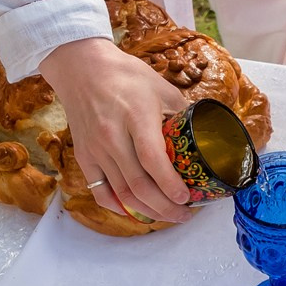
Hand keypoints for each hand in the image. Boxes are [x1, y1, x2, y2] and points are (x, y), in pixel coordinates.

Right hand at [38, 35, 190, 224]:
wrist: (82, 68)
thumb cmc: (126, 76)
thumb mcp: (161, 88)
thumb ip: (181, 115)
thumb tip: (203, 136)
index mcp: (136, 116)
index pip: (152, 160)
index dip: (171, 185)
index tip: (188, 198)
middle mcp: (112, 136)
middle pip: (138, 185)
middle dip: (165, 207)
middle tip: (184, 214)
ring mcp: (95, 149)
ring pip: (121, 193)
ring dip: (146, 211)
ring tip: (167, 216)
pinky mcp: (84, 156)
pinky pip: (99, 191)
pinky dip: (118, 206)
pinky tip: (135, 211)